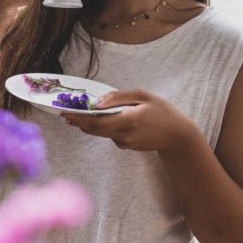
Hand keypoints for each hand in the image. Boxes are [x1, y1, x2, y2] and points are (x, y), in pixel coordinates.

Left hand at [59, 89, 203, 153]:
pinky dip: (105, 127)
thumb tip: (96, 102)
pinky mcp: (126, 146)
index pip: (98, 122)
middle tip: (64, 114)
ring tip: (76, 115)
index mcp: (130, 119)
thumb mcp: (143, 96)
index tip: (65, 113)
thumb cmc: (162, 111)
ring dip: (88, 125)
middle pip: (95, 130)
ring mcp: (126, 143)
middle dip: (78, 122)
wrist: (179, 136)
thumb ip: (118, 97)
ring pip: (101, 133)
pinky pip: (110, 135)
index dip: (80, 118)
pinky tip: (109, 119)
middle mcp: (125, 134)